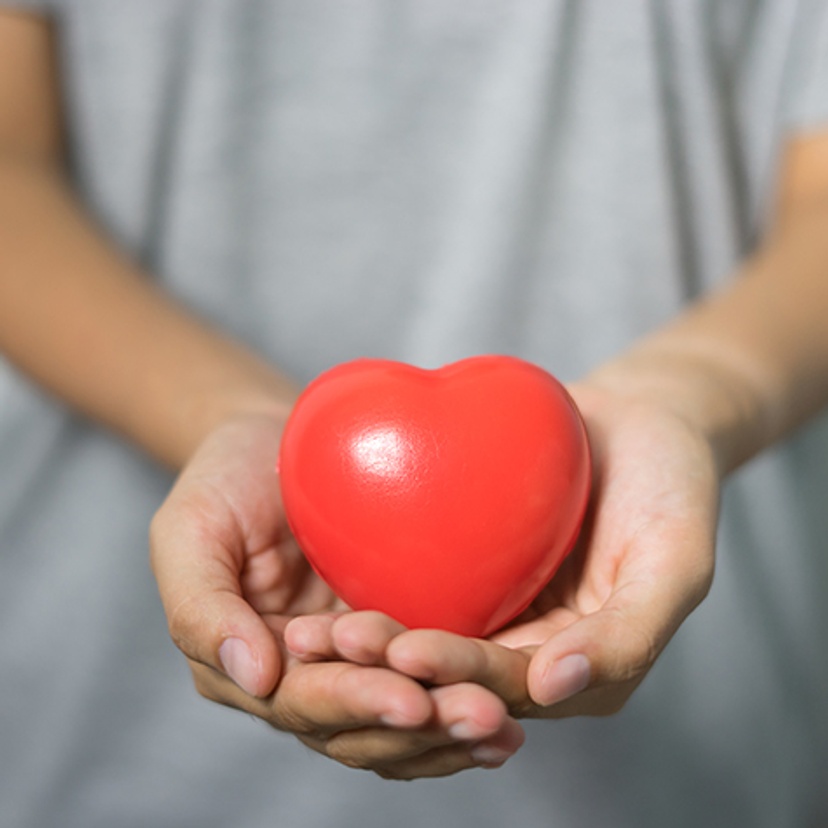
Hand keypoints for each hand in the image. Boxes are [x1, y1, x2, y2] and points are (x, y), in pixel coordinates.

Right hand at [149, 413, 523, 777]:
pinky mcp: (393, 634)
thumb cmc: (223, 480)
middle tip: (485, 717)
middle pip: (361, 726)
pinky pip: (427, 681)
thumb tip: (255, 675)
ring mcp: (352, 660)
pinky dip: (460, 700)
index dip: (356, 704)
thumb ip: (201, 609)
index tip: (412, 699)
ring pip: (399, 721)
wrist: (275, 443)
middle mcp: (302, 677)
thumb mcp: (189, 533)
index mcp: (249, 664)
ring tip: (504, 727)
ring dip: (451, 732)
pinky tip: (509, 712)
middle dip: (420, 728)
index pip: (303, 703)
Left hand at [288, 381, 718, 719]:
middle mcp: (526, 650)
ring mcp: (494, 610)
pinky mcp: (468, 569)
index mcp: (576, 668)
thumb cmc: (670, 487)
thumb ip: (630, 633)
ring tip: (312, 629)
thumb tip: (554, 690)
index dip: (456, 674)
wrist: (639, 421)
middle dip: (393, 666)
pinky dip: (374, 591)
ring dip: (368, 642)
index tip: (405, 651)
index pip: (506, 687)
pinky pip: (416, 585)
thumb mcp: (675, 560)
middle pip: (451, 671)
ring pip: (422, 636)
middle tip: (334, 642)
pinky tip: (325, 583)